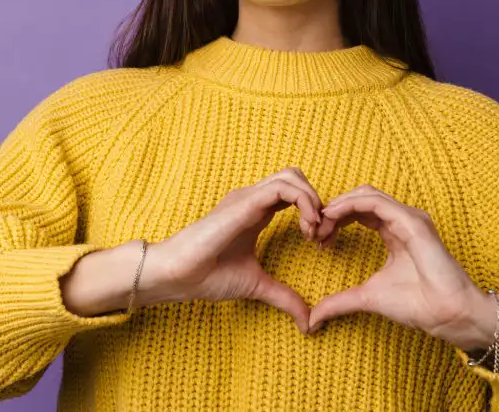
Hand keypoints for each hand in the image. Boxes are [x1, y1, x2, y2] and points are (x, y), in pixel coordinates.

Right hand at [151, 167, 322, 333]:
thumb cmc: (208, 276)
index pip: (293, 194)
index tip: (318, 243)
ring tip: (312, 232)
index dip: (313, 213)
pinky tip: (305, 230)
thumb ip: (284, 297)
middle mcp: (252, 199)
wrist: (179, 275)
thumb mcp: (257, 286)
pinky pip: (283, 188)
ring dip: (312, 201)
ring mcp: (247, 197)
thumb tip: (308, 323)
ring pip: (291, 176)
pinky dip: (304, 203)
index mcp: (256, 212)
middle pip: (295, 178)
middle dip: (317, 201)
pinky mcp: (244, 202)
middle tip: (319, 235)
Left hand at [307, 184, 487, 345]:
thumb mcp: (367, 298)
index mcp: (394, 231)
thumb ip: (340, 302)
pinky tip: (333, 215)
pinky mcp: (412, 221)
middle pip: (359, 199)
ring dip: (339, 206)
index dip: (334, 220)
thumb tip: (312, 319)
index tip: (317, 239)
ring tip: (321, 224)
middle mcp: (402, 220)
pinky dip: (351, 204)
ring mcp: (409, 218)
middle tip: (315, 231)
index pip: (358, 212)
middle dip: (333, 211)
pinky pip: (376, 202)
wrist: (447, 315)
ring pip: (366, 195)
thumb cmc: (418, 304)